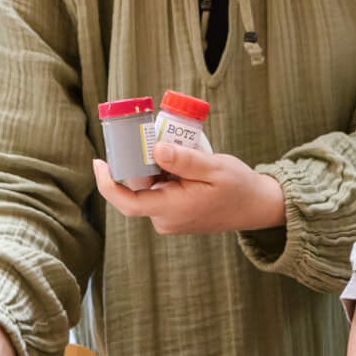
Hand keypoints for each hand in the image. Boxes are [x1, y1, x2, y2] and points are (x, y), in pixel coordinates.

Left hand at [93, 138, 285, 235]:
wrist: (256, 207)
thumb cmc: (238, 187)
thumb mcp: (215, 168)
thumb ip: (185, 160)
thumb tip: (156, 150)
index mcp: (172, 209)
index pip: (128, 202)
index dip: (107, 183)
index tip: (99, 161)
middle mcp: (166, 219)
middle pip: (138, 188)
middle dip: (143, 161)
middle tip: (156, 136)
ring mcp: (170, 219)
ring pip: (150, 188)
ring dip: (158, 167)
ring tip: (184, 153)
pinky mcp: (174, 214)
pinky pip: (161, 191)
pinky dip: (166, 174)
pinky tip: (185, 163)